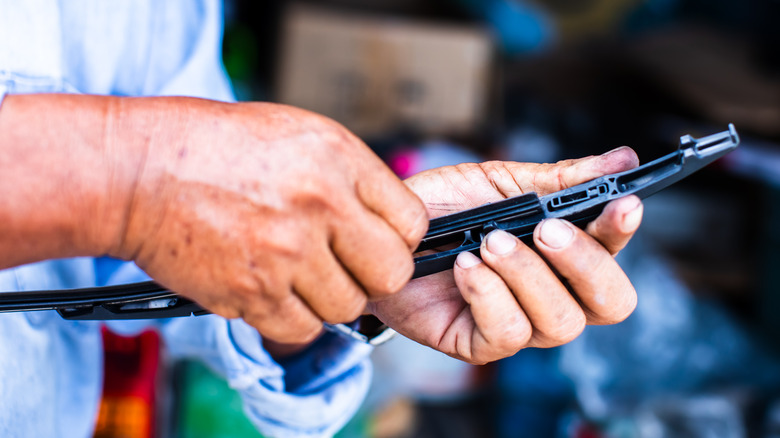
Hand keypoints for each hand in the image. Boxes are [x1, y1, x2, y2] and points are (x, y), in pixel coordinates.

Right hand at [111, 99, 426, 342]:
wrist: (137, 173)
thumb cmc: (211, 147)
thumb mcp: (295, 133)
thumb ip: (348, 177)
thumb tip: (383, 221)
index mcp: (338, 158)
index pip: (411, 222)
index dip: (398, 238)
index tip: (378, 241)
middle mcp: (320, 205)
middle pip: (391, 274)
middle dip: (372, 275)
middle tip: (346, 266)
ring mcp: (287, 252)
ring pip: (348, 307)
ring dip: (328, 297)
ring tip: (296, 272)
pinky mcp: (253, 293)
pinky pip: (303, 328)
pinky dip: (292, 317)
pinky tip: (271, 289)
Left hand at [368, 147, 642, 363]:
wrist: (384, 232)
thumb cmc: (446, 209)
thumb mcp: (501, 184)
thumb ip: (558, 180)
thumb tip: (623, 160)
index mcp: (565, 254)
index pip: (613, 254)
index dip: (621, 232)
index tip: (621, 202)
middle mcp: (552, 295)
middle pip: (608, 303)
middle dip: (583, 263)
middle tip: (544, 229)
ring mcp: (519, 324)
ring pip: (559, 322)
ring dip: (527, 275)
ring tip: (489, 241)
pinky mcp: (479, 345)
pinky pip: (508, 334)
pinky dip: (489, 294)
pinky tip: (465, 265)